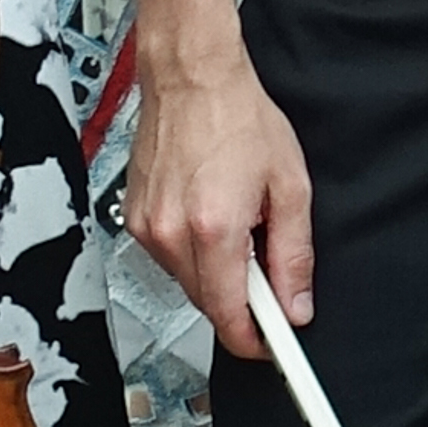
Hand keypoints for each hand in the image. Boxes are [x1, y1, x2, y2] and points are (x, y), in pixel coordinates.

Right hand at [127, 4, 312, 355]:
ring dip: (216, 270)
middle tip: (268, 267)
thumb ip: (294, 254)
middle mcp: (171, 233)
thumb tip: (295, 305)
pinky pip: (168, 257)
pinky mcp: (132, 219)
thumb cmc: (239, 119)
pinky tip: (209, 212)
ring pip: (187, 281)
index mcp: (214, 228)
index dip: (255, 340)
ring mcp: (146, 227)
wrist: (192, 78)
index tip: (272, 347)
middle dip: (241, 298)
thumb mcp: (289, 186)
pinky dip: (193, 249)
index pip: (229, 315)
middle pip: (207, 302)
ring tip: (236, 221)